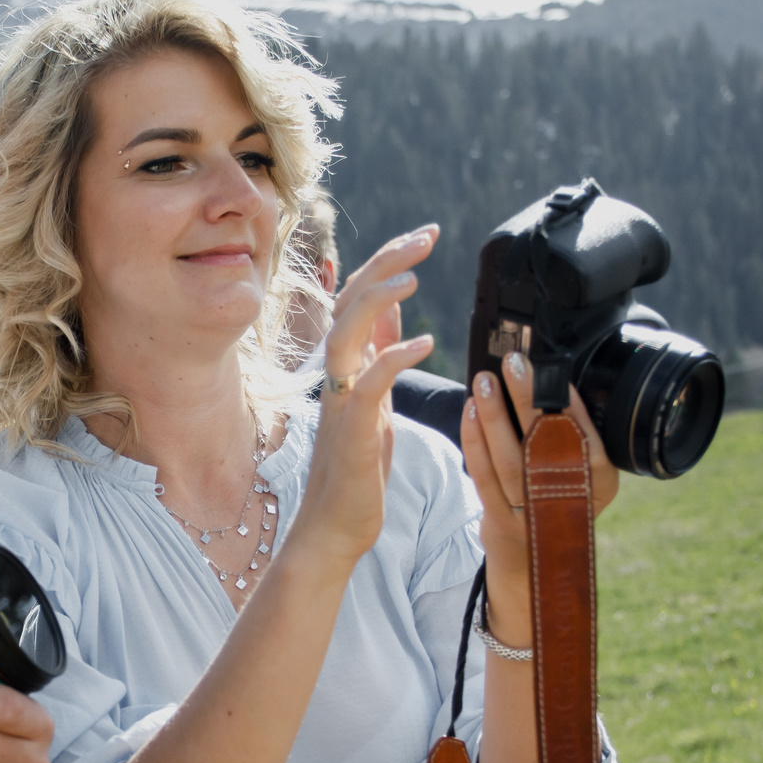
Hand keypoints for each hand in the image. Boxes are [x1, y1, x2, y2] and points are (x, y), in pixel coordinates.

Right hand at [291, 226, 439, 572]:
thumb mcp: (375, 400)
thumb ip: (380, 354)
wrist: (335, 527)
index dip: (390, 260)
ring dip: (377, 300)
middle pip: (352, 301)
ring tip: (413, 277)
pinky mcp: (352, 432)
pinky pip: (368, 385)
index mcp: (347, 366)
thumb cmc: (358, 470)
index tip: (426, 234)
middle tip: (427, 235)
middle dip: (388, 262)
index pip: (362, 296)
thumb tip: (393, 313)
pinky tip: (423, 343)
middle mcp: (338, 376)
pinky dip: (392, 359)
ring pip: (347, 333)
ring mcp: (341, 402)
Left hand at [460, 351, 619, 643]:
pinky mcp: (502, 524)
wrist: (538, 581)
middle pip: (547, 446)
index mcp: (600, 485)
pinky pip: (484, 477)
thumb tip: (549, 385)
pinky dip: (475, 442)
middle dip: (529, 401)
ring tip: (484, 381)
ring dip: (495, 417)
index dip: (570, 405)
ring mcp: (534, 516)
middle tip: (515, 364)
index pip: (587, 439)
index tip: (555, 372)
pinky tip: (469, 413)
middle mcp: (571, 502)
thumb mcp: (582, 482)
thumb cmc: (558, 514)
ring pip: (511, 460)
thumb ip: (574, 443)